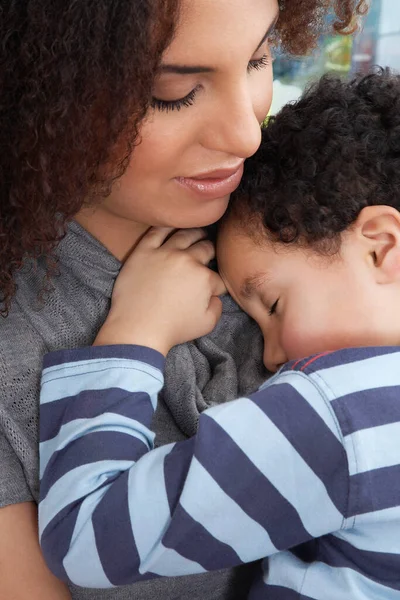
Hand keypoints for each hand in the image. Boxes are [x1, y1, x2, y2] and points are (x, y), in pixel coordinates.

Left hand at [94, 227, 225, 354]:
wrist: (138, 328)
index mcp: (204, 277)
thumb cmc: (172, 329)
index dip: (217, 282)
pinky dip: (167, 227)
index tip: (213, 286)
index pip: (217, 275)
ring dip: (195, 233)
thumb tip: (215, 295)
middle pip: (205, 248)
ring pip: (184, 235)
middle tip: (209, 250)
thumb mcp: (207, 324)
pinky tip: (172, 226)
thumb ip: (218, 306)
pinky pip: (156, 231)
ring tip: (197, 234)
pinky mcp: (144, 252)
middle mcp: (187, 260)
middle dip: (210, 249)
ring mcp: (164, 253)